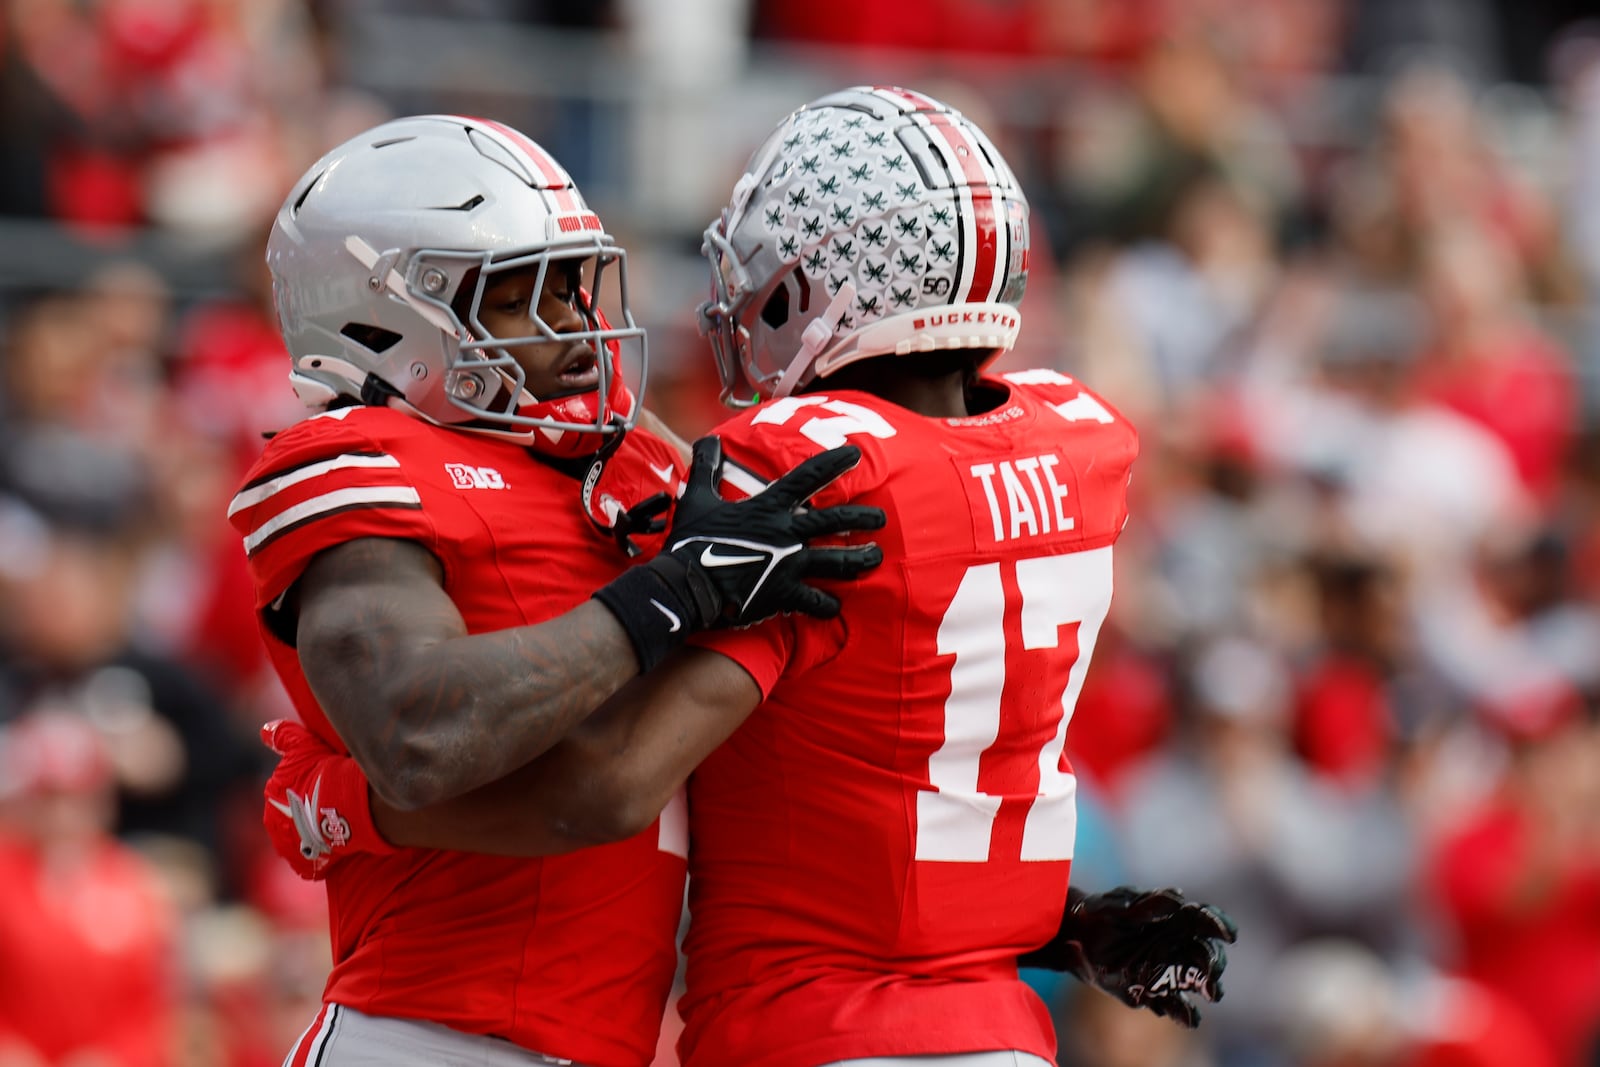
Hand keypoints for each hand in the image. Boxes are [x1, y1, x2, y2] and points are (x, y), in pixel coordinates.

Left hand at [261, 719, 393, 878]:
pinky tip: (337, 848)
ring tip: (338, 826)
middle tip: (333, 805)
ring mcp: (288, 845)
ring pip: (301, 838)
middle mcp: (273, 822)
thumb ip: (284, 736)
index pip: (286, 791)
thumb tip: (264, 729)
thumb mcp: (304, 746)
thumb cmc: (326, 773)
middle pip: (292, 816)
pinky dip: (322, 857)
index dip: (307, 787)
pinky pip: (312, 862)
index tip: (325, 785)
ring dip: (314, 834)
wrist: (346, 806)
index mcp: (272, 794)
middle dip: (307, 813)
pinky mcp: (304, 863)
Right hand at [594, 436, 884, 669]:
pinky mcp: (785, 594)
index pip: (808, 477)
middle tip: (880, 518)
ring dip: (860, 560)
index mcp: (769, 507)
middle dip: (863, 518)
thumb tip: (709, 440)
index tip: (855, 454)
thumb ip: (707, 467)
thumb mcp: (697, 498)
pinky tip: (836, 605)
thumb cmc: (692, 541)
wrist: (687, 585)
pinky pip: (817, 601)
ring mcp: (790, 565)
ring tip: (875, 557)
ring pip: (839, 561)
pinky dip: (828, 604)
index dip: (834, 463)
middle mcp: (788, 533)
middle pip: (837, 521)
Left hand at [1021, 886, 1236, 1027]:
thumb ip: (1148, 904)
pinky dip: (1185, 1013)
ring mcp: (1165, 970)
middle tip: (1213, 970)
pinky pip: (1174, 1005)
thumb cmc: (1099, 912)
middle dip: (1214, 962)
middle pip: (1206, 954)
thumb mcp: (1119, 904)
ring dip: (1208, 988)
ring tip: (1211, 994)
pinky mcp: (1151, 991)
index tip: (1229, 934)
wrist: (1074, 937)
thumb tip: (1180, 898)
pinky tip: (1191, 1017)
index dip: (1220, 925)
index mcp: (1172, 920)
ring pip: (1196, 982)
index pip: (1203, 921)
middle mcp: (1175, 945)